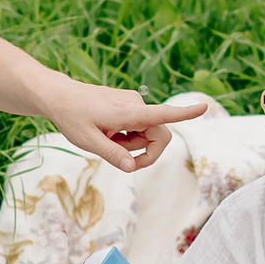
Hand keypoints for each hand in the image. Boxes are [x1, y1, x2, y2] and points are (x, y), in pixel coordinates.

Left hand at [43, 81, 206, 173]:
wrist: (60, 96)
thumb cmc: (73, 117)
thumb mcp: (89, 142)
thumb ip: (113, 155)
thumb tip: (132, 167)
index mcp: (128, 112)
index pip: (162, 114)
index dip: (185, 113)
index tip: (204, 107)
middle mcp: (136, 105)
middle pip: (158, 135)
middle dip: (145, 152)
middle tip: (122, 162)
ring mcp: (133, 104)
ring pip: (146, 133)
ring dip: (131, 144)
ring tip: (106, 140)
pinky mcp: (129, 105)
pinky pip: (138, 127)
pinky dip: (127, 136)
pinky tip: (108, 133)